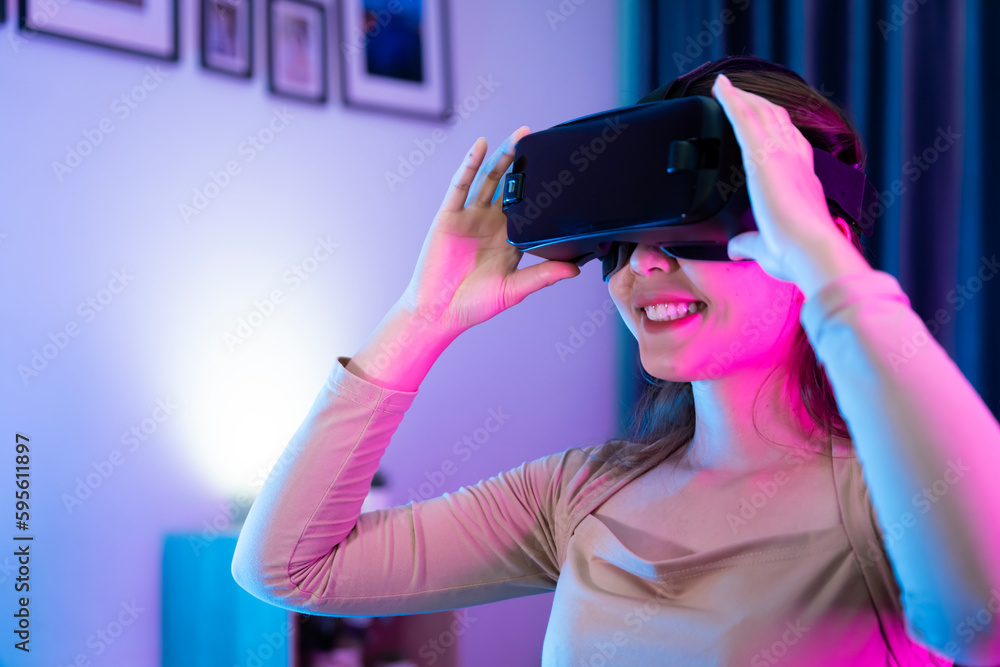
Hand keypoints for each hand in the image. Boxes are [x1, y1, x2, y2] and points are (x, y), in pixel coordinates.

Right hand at [397, 127, 580, 338]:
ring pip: (490, 180)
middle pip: (513, 187)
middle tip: (544, 140)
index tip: (565, 173)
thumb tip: (575, 269)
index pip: (533, 209)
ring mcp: (471, 217)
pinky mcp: (450, 216)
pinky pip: (461, 185)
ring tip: (520, 136)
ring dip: (503, 157)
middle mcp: (492, 224)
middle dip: (526, 165)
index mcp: (511, 240)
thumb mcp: (514, 290)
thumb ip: (542, 276)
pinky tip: (480, 146)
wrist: (438, 312)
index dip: (546, 191)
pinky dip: (470, 164)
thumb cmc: (474, 305)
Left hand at [711, 73, 854, 285]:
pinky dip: (731, 100)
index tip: (763, 118)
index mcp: (801, 179)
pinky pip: (743, 119)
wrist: (808, 251)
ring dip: (742, 97)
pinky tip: (719, 88)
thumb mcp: (767, 247)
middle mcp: (793, 162)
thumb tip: (735, 248)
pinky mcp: (762, 157)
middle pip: (775, 121)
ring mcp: (779, 156)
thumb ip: (748, 242)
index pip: (789, 143)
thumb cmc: (796, 255)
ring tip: (725, 86)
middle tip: (738, 93)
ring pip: (759, 114)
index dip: (776, 127)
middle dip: (756, 105)